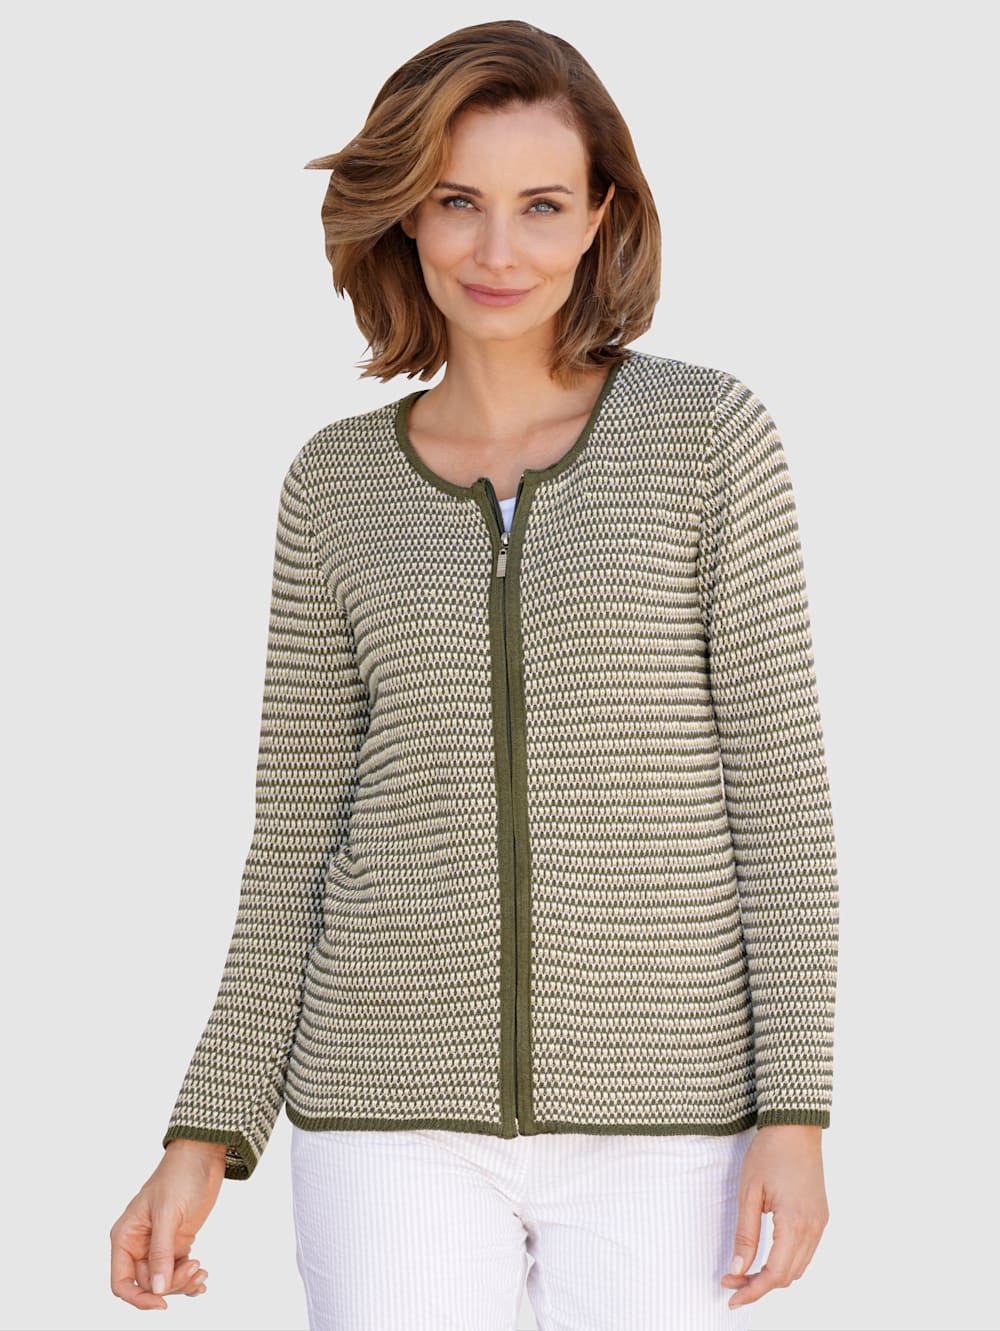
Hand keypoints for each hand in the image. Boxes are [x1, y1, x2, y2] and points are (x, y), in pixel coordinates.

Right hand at [110, 1138, 227, 1308]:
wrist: (202, 1156)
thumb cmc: (178, 1176)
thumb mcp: (168, 1214)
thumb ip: (161, 1253)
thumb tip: (157, 1289)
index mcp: (126, 1237)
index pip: (122, 1282)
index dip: (139, 1298)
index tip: (162, 1304)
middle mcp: (139, 1245)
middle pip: (148, 1285)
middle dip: (171, 1285)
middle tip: (195, 1267)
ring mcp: (159, 1245)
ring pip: (164, 1282)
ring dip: (183, 1283)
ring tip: (202, 1270)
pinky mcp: (177, 1242)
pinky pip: (178, 1272)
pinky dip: (189, 1280)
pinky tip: (202, 1281)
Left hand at [720, 1123, 828, 1310]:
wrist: (794, 1126)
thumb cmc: (769, 1152)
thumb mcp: (748, 1192)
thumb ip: (745, 1235)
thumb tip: (737, 1270)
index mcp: (794, 1223)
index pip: (775, 1274)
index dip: (753, 1290)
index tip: (732, 1297)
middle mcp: (813, 1228)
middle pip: (788, 1276)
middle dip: (759, 1285)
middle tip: (732, 1282)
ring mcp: (820, 1223)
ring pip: (799, 1267)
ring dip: (774, 1276)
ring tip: (746, 1272)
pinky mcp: (821, 1216)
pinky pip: (806, 1251)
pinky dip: (787, 1262)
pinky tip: (767, 1257)